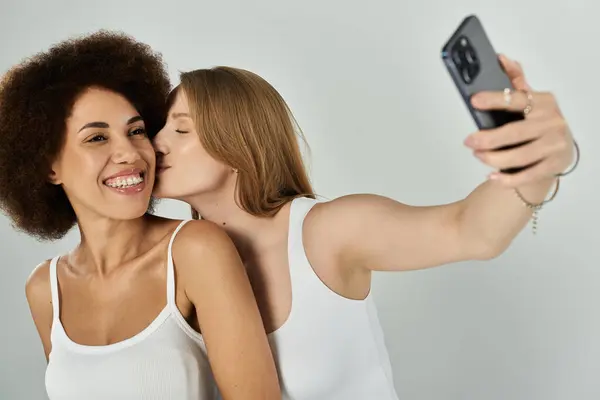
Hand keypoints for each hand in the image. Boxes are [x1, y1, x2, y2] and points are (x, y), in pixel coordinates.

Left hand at [463, 54, 574, 186]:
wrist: (558, 151)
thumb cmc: (537, 123)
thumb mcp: (529, 100)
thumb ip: (515, 81)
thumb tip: (501, 59)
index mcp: (544, 102)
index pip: (517, 99)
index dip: (494, 99)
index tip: (474, 100)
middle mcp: (552, 123)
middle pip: (515, 133)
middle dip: (488, 138)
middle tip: (469, 140)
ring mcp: (554, 146)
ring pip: (519, 156)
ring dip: (493, 158)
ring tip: (478, 155)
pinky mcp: (553, 166)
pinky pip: (526, 175)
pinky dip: (506, 178)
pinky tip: (491, 176)